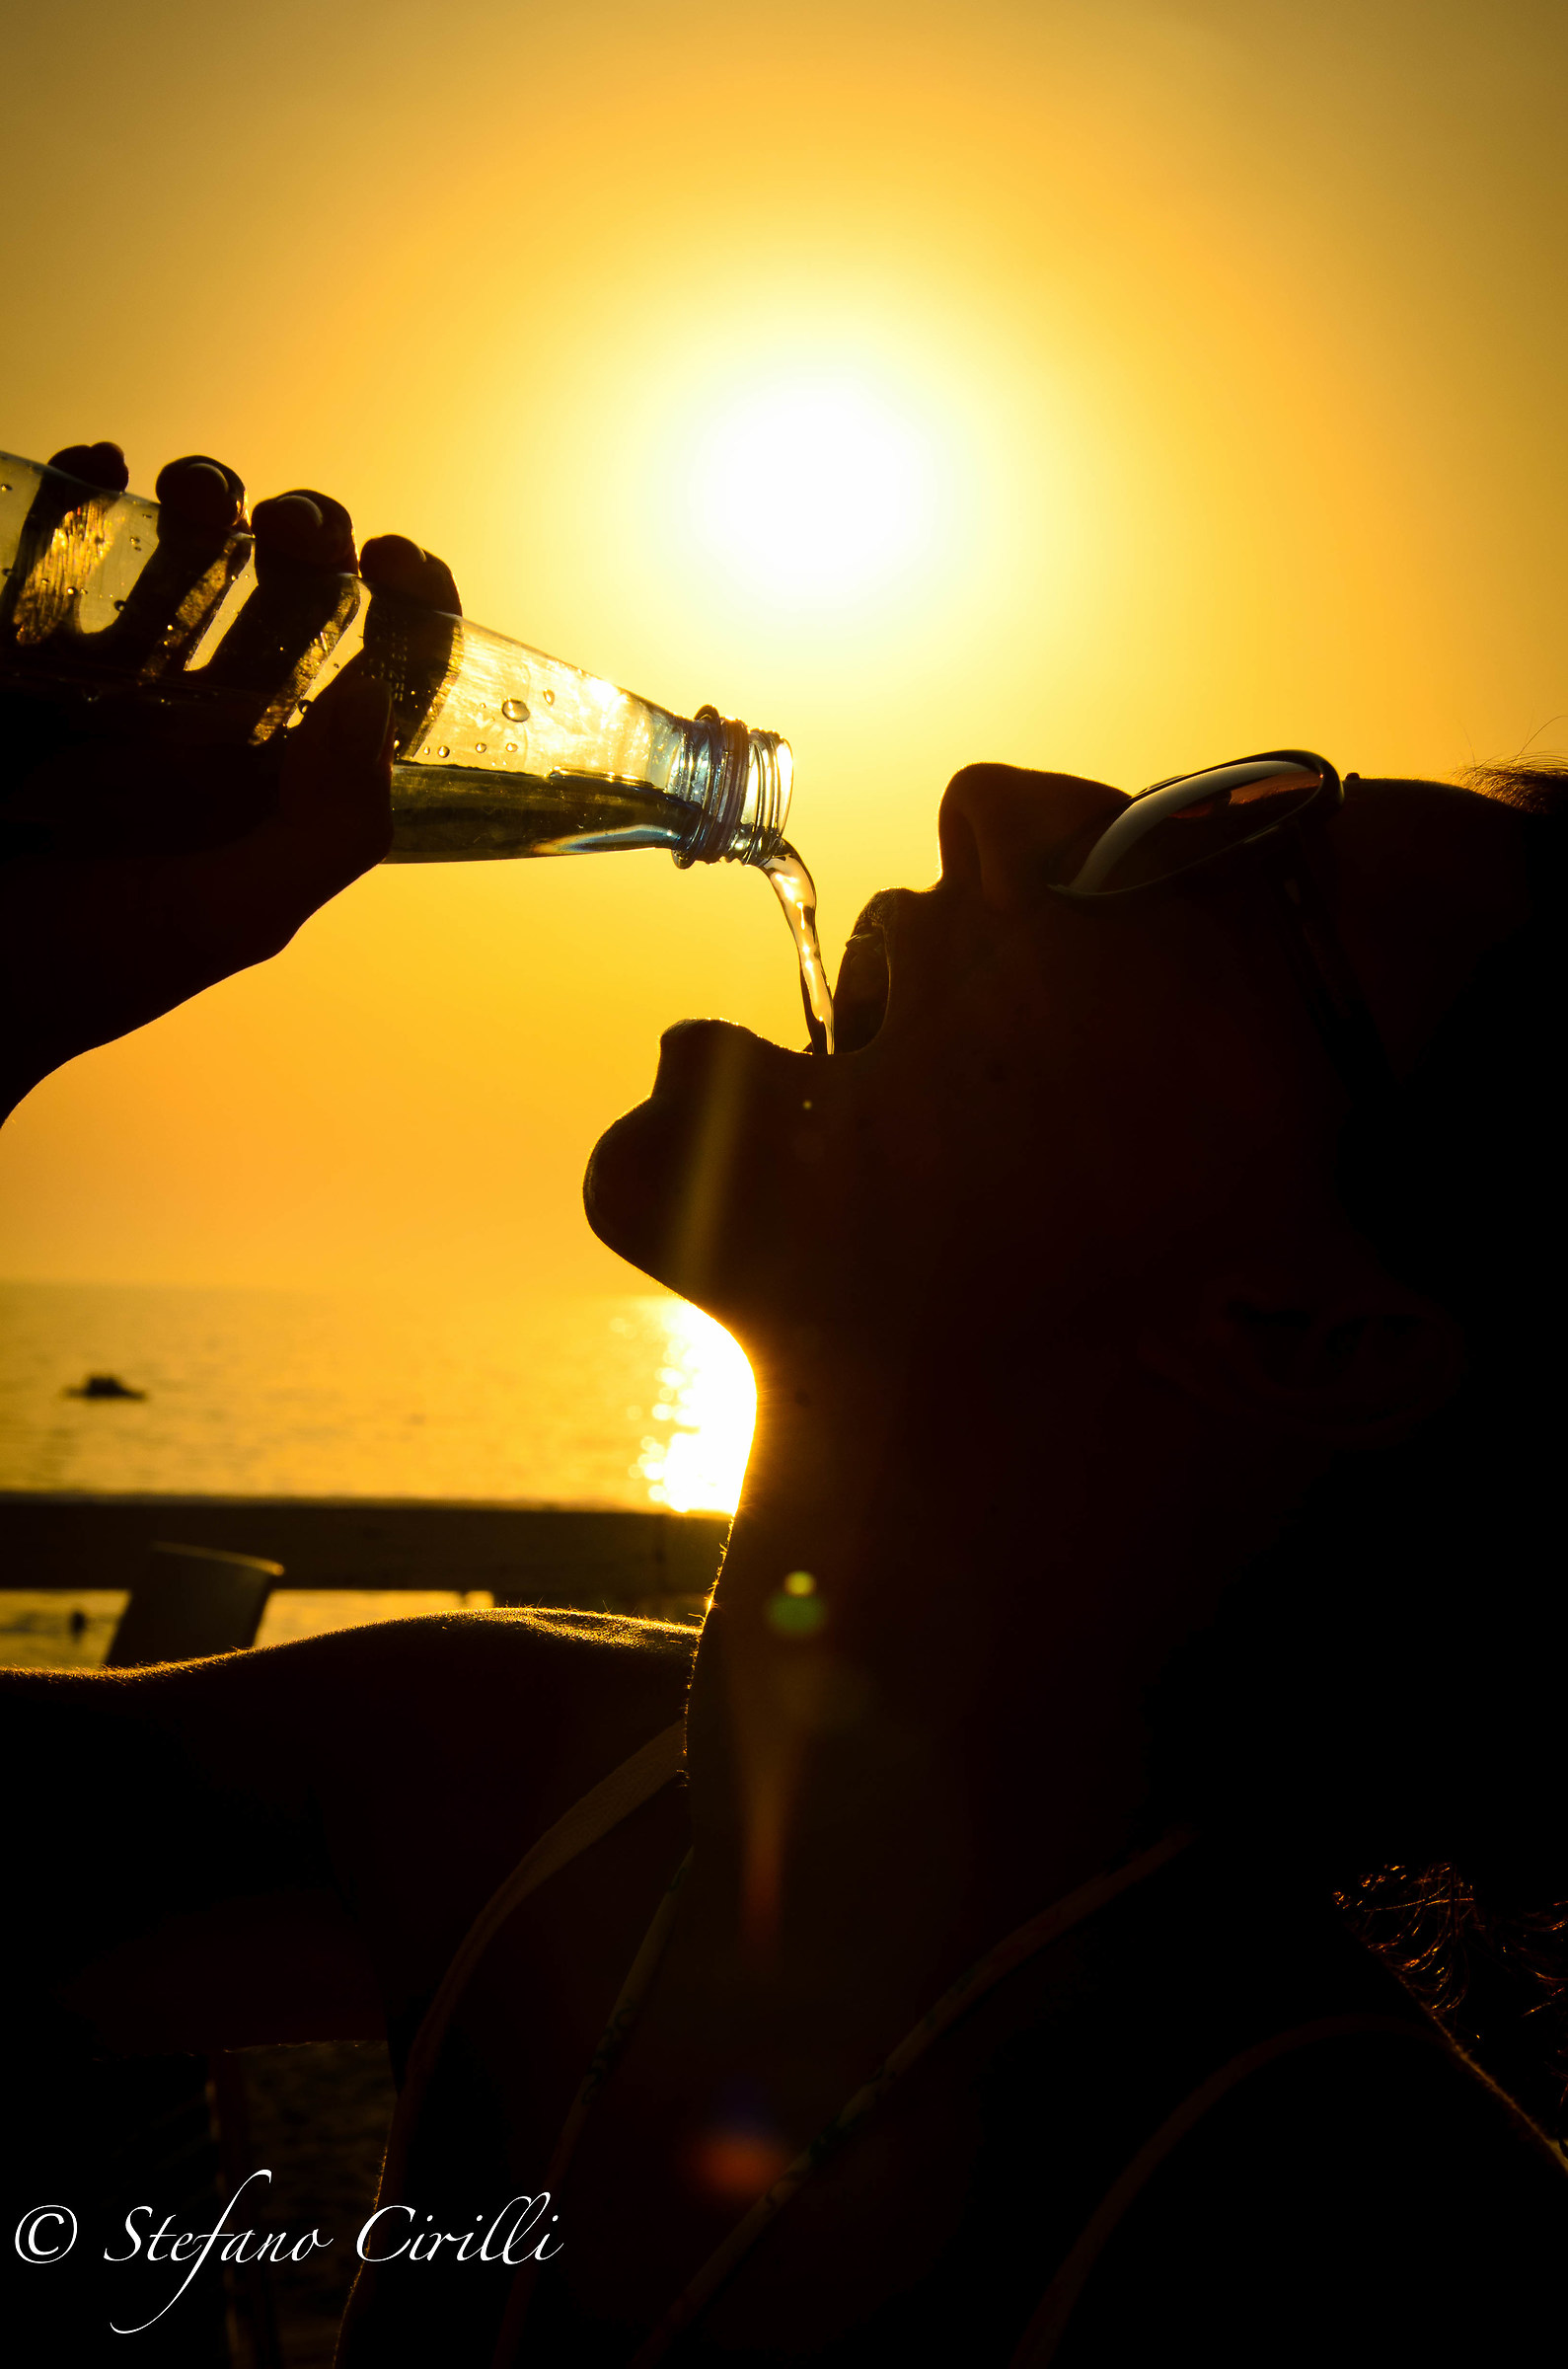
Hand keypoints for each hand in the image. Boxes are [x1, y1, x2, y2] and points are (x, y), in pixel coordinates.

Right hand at [0, 443, 460, 1118]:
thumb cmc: (88, 967)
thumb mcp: (233, 915)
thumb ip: (327, 827)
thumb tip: (377, 697)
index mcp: (279, 790)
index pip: (375, 688)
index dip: (409, 619)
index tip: (399, 560)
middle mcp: (211, 731)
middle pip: (290, 605)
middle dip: (309, 543)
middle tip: (296, 525)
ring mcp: (114, 688)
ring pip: (187, 563)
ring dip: (210, 504)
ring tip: (199, 490)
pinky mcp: (21, 658)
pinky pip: (59, 555)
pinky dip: (83, 495)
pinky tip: (100, 469)